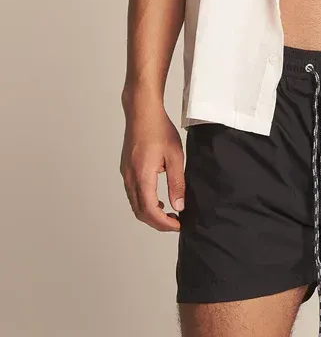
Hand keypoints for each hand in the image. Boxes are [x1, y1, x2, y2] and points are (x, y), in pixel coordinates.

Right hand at [120, 102, 184, 231]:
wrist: (142, 112)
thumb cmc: (159, 129)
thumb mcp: (175, 156)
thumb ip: (177, 183)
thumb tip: (179, 205)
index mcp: (142, 176)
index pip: (150, 210)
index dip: (164, 223)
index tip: (178, 225)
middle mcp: (130, 177)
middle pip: (140, 212)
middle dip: (157, 222)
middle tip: (175, 223)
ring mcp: (126, 174)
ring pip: (135, 204)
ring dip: (150, 213)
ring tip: (169, 213)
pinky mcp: (126, 169)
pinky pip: (133, 193)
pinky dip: (144, 202)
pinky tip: (158, 199)